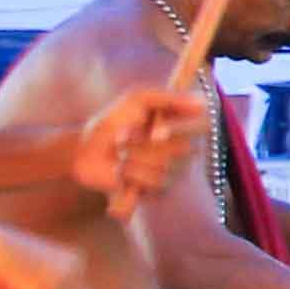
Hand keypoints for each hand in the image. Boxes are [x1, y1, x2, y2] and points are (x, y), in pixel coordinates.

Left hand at [65, 82, 208, 215]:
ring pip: (164, 167)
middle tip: (120, 140)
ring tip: (118, 157)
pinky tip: (120, 173)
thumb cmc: (112, 122)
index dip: (180, 130)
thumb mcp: (137, 99)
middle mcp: (184, 147)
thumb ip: (168, 98)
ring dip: (132, 160)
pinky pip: (154, 185)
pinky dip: (130, 176)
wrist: (87, 151)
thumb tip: (202, 103)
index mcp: (182, 123)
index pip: (202, 125)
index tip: (155, 132)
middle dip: (142, 145)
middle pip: (182, 149)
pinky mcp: (160, 191)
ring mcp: (174, 171)